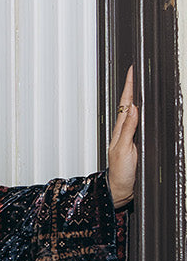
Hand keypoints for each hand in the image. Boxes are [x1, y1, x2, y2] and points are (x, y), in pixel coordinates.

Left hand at [107, 65, 137, 209]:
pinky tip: (140, 108)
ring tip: (138, 82)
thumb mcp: (124, 149)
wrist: (120, 189)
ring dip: (134, 96)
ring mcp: (128, 137)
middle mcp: (123, 131)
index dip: (129, 86)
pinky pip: (136, 122)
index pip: (125, 103)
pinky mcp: (133, 143)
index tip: (132, 71)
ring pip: (132, 111)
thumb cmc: (120, 173)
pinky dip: (138, 111)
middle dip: (132, 86)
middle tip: (136, 70)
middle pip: (128, 103)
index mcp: (120, 130)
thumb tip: (133, 108)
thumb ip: (128, 129)